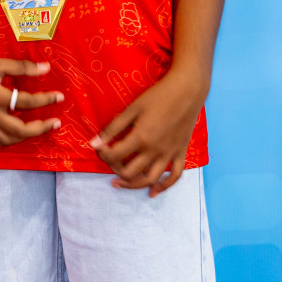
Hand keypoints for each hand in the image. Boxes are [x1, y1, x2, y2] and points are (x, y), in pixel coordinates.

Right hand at [0, 52, 62, 147]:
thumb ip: (22, 68)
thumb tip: (46, 68)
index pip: (28, 101)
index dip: (47, 99)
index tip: (59, 97)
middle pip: (21, 129)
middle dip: (42, 127)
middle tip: (55, 123)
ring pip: (7, 139)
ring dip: (25, 136)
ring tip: (37, 128)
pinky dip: (3, 142)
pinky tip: (12, 136)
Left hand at [90, 68, 206, 196]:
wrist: (187, 91)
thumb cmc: (157, 96)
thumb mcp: (132, 108)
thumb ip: (113, 128)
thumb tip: (94, 143)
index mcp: (141, 138)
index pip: (115, 156)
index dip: (103, 154)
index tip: (99, 147)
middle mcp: (155, 151)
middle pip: (129, 172)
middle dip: (114, 168)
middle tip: (109, 160)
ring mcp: (169, 154)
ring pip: (149, 179)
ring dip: (133, 184)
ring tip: (120, 182)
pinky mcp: (181, 153)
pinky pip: (174, 177)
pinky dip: (163, 186)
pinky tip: (152, 191)